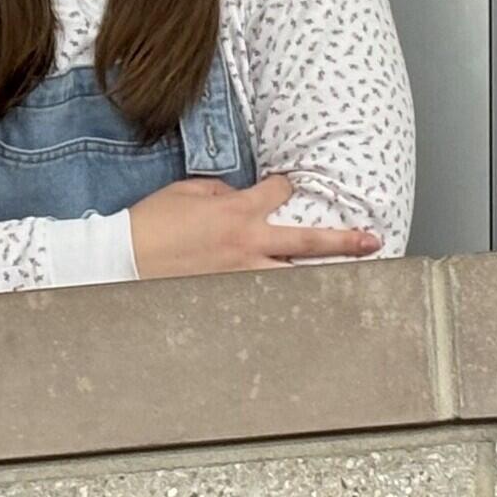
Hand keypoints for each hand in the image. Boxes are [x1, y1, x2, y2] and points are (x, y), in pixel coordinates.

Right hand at [126, 174, 381, 278]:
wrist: (125, 257)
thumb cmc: (152, 222)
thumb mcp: (187, 191)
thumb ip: (220, 192)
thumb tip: (235, 198)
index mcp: (238, 209)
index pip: (280, 191)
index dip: (287, 186)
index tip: (289, 186)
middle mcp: (248, 242)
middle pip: (308, 239)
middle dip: (343, 239)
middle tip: (372, 240)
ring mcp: (242, 273)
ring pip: (294, 276)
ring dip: (322, 277)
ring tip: (348, 282)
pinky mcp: (229, 295)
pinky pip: (265, 297)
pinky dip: (283, 301)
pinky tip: (301, 310)